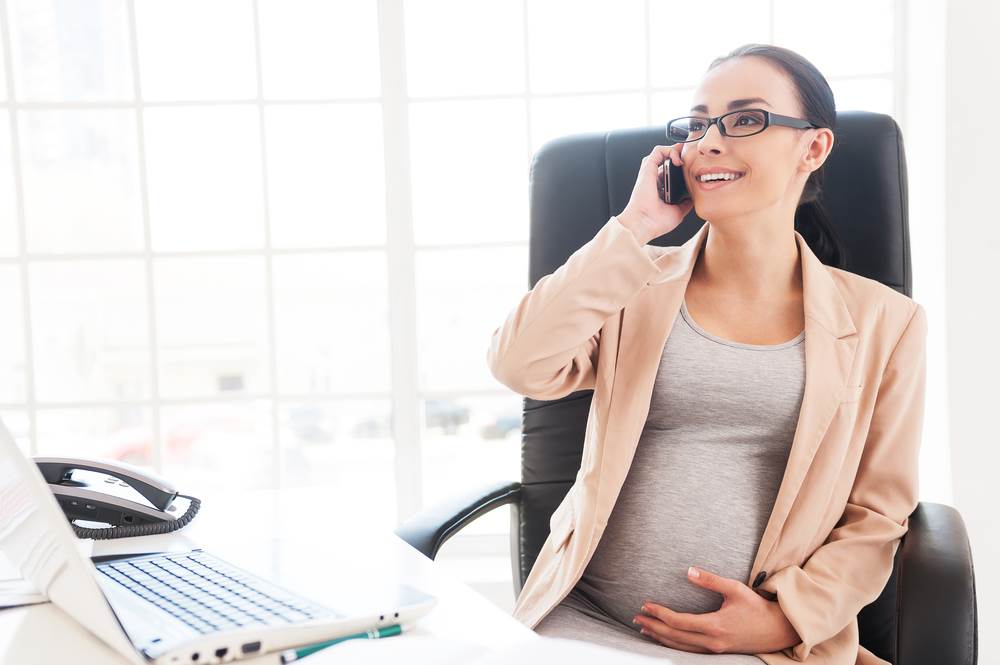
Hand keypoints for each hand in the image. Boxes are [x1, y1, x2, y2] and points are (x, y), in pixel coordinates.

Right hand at [618, 144, 694, 244]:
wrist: (645, 224)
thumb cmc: (656, 222)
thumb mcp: (677, 212)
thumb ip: (685, 203)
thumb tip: (693, 197)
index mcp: (659, 189)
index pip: (670, 172)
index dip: (681, 167)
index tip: (693, 168)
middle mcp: (654, 180)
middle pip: (666, 161)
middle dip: (679, 155)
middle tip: (692, 158)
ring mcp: (650, 174)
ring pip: (661, 153)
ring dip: (674, 151)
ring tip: (684, 158)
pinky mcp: (648, 169)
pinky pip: (658, 151)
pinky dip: (669, 150)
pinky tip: (678, 160)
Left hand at [632, 566, 801, 654]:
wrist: (777, 630)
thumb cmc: (756, 607)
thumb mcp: (735, 589)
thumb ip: (711, 581)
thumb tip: (688, 571)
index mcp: (715, 625)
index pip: (679, 622)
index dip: (660, 614)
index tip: (646, 605)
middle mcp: (712, 641)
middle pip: (674, 637)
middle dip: (653, 627)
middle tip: (636, 617)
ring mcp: (714, 649)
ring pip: (680, 647)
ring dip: (660, 637)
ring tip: (644, 628)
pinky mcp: (716, 651)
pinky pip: (688, 651)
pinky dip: (673, 644)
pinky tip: (664, 638)